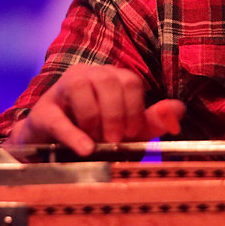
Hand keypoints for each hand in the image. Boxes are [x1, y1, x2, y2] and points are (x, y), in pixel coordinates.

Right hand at [4, 64, 184, 157]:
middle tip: (116, 139)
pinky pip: (58, 117)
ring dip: (94, 118)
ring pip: (81, 87)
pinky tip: (85, 149)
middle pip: (108, 80)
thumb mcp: (129, 129)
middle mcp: (89, 75)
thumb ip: (153, 120)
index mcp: (112, 78)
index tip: (132, 133)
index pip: (131, 80)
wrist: (54, 149)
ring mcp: (63, 89)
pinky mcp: (43, 110)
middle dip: (116, 113)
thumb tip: (181, 108)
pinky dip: (74, 134)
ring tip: (97, 142)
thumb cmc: (97, 134)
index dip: (135, 108)